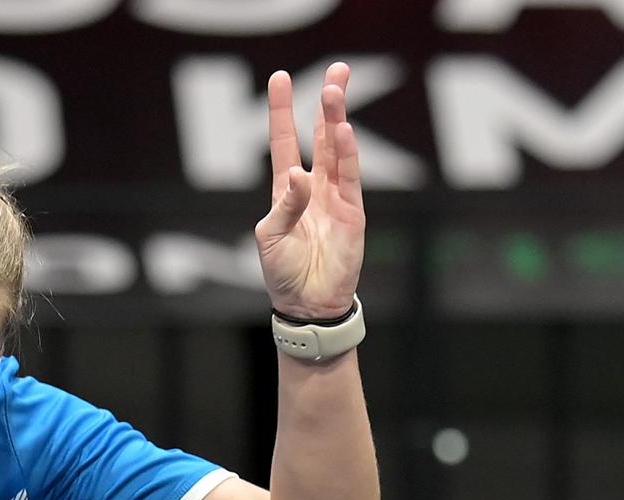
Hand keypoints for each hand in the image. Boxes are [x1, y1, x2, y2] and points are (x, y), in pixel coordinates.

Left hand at [256, 63, 364, 320]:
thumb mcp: (270, 238)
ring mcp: (335, 198)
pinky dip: (347, 156)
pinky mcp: (353, 213)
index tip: (281, 78)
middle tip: (337, 70)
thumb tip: (298, 175)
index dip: (282, 111)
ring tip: (335, 92)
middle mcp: (313, 187)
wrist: (307, 305)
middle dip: (328, 103)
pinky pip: (351, 179)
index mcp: (286, 191)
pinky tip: (344, 132)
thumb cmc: (283, 273)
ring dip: (337, 121)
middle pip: (321, 136)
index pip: (284, 142)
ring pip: (338, 150)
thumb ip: (284, 205)